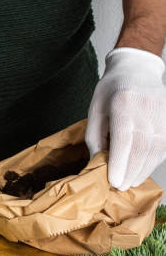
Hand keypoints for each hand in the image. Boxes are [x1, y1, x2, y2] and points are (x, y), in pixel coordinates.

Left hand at [86, 47, 165, 189]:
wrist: (136, 69)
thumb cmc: (111, 90)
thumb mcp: (95, 109)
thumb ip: (95, 136)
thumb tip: (96, 163)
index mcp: (124, 102)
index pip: (124, 139)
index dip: (120, 163)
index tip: (114, 181)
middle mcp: (148, 107)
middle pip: (142, 148)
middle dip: (131, 171)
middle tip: (120, 186)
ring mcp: (163, 112)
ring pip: (156, 150)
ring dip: (143, 170)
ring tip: (129, 181)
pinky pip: (164, 145)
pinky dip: (153, 161)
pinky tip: (142, 169)